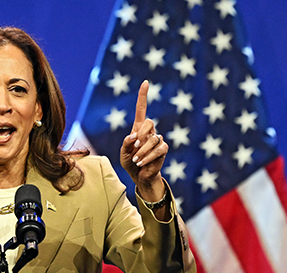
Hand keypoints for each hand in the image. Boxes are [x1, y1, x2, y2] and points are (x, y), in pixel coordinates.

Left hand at [120, 80, 167, 201]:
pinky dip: (148, 157)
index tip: (145, 82)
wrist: (139, 175)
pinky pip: (158, 149)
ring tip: (136, 160)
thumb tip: (133, 136)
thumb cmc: (130, 163)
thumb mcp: (123, 154)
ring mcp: (158, 139)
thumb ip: (125, 144)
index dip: (143, 96)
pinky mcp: (163, 149)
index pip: (142, 109)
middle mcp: (150, 131)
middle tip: (135, 146)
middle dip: (141, 133)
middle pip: (149, 122)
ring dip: (142, 151)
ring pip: (153, 139)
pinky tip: (141, 163)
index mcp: (138, 129)